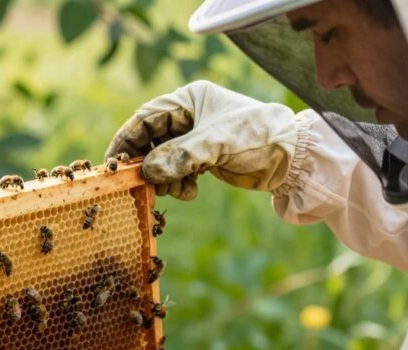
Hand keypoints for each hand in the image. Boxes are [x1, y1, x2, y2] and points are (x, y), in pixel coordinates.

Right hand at [106, 80, 297, 199]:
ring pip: (163, 160)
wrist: (293, 159)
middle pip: (151, 141)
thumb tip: (146, 172)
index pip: (146, 118)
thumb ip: (179, 157)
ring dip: (164, 178)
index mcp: (189, 100)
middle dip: (147, 164)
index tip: (114, 163)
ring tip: (175, 191)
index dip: (127, 140)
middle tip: (142, 186)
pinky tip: (190, 192)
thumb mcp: (215, 145)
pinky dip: (178, 184)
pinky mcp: (203, 157)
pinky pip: (178, 171)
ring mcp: (196, 137)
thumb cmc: (257, 138)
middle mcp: (189, 116)